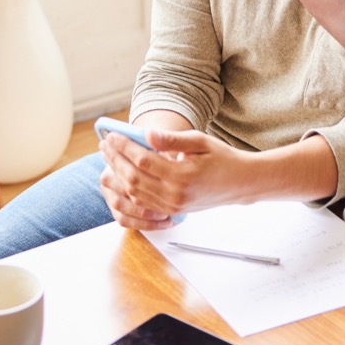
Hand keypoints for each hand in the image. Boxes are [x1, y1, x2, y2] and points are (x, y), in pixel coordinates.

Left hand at [98, 128, 251, 228]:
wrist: (240, 183)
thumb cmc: (222, 158)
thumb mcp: (200, 141)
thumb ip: (172, 139)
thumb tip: (148, 134)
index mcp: (183, 175)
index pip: (144, 161)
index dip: (125, 148)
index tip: (112, 136)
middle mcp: (175, 194)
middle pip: (134, 178)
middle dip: (116, 160)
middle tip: (104, 145)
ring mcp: (172, 205)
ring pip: (135, 193)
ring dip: (118, 174)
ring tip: (108, 158)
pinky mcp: (172, 210)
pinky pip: (142, 202)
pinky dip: (128, 189)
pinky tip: (121, 176)